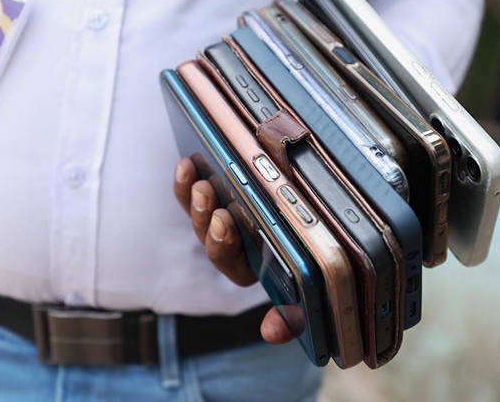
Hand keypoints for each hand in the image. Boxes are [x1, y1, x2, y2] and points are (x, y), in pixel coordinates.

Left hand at [173, 157, 295, 344]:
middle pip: (213, 238)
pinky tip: (186, 164)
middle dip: (209, 221)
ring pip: (201, 217)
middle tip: (212, 199)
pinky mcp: (214, 202)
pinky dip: (186, 183)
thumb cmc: (309, 261)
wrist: (313, 228)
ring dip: (196, 201)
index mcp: (254, 270)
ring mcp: (222, 225)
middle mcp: (234, 250)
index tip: (225, 222)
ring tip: (199, 182)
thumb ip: (289, 317)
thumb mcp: (302, 293)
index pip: (233, 263)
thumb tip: (271, 334)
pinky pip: (191, 197)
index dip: (224, 245)